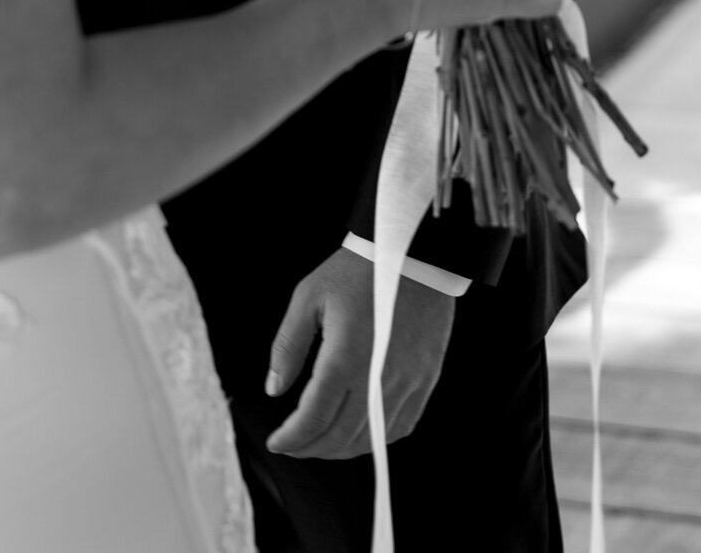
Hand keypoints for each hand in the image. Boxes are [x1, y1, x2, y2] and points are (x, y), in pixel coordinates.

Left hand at [263, 247, 454, 459]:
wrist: (412, 251)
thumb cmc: (358, 269)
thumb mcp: (309, 297)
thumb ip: (288, 346)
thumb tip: (274, 388)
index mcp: (344, 358)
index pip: (313, 418)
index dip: (292, 438)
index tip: (277, 442)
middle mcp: (377, 378)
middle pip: (340, 436)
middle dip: (311, 448)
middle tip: (294, 445)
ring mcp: (406, 382)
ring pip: (371, 439)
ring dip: (341, 449)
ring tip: (321, 442)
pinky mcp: (426, 378)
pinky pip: (402, 425)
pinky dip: (377, 440)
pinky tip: (361, 432)